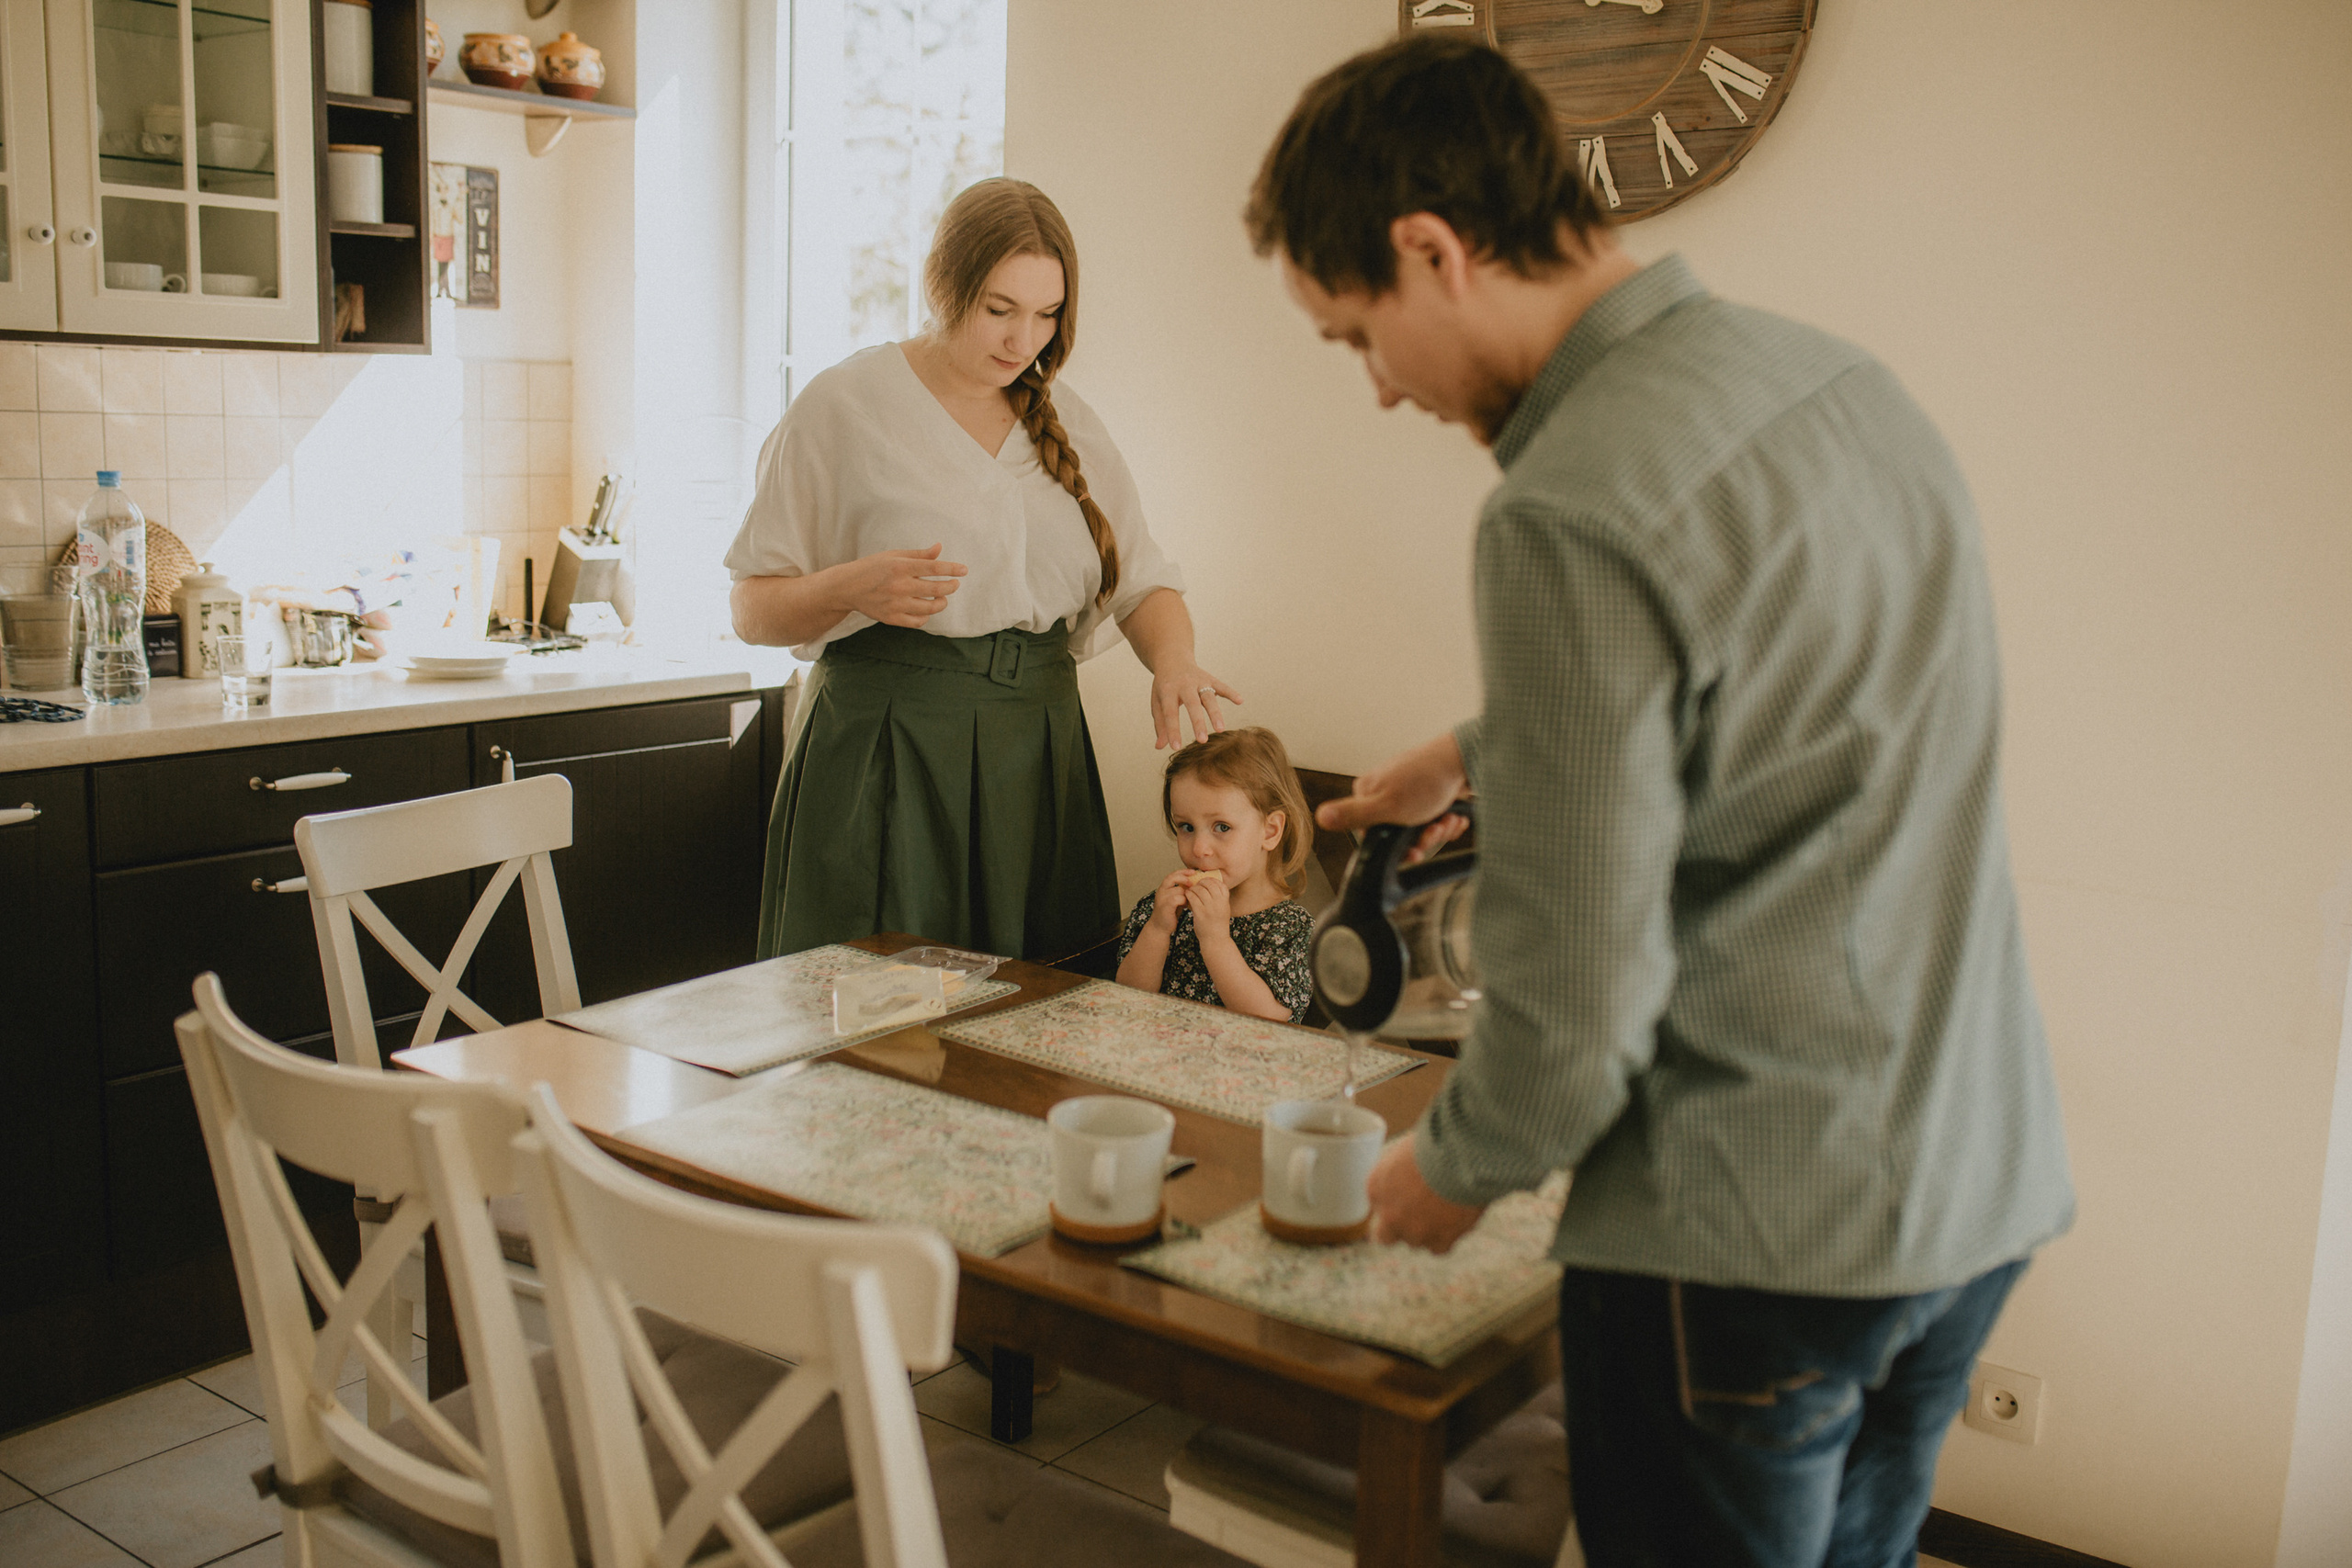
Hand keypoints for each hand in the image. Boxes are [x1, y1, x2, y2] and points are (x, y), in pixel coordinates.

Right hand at [835, 544, 967, 628]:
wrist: (847, 587)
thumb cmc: (873, 567)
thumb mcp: (894, 555)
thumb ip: (919, 555)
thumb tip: (940, 548)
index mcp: (900, 567)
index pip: (934, 568)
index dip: (952, 569)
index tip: (964, 570)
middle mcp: (899, 586)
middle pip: (936, 590)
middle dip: (951, 587)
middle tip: (954, 584)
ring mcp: (895, 604)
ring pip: (930, 608)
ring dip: (941, 603)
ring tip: (942, 598)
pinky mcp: (891, 618)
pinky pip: (918, 622)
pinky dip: (926, 617)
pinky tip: (927, 610)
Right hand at [1148, 868, 1192, 933]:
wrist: (1160, 927)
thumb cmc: (1170, 913)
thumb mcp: (1176, 899)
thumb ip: (1181, 891)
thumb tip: (1195, 884)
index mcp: (1163, 888)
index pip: (1173, 874)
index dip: (1183, 872)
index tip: (1193, 872)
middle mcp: (1161, 891)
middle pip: (1173, 878)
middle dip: (1184, 879)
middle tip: (1192, 883)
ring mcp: (1162, 898)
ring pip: (1178, 889)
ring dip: (1186, 894)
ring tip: (1188, 900)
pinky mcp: (1165, 906)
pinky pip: (1178, 898)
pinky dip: (1184, 901)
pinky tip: (1185, 905)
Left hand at [1150, 662, 1242, 750]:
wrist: (1172, 658)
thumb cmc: (1164, 686)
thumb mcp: (1157, 702)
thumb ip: (1160, 724)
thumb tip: (1159, 747)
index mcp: (1167, 690)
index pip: (1170, 713)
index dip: (1172, 730)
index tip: (1176, 747)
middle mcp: (1184, 684)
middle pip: (1192, 704)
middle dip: (1198, 723)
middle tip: (1202, 740)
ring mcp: (1199, 680)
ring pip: (1208, 697)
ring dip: (1215, 713)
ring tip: (1220, 729)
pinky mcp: (1210, 678)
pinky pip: (1221, 686)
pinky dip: (1230, 692)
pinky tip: (1240, 701)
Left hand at [1182, 870, 1231, 942]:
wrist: (1215, 940)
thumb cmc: (1218, 924)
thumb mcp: (1224, 909)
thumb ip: (1220, 898)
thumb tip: (1212, 884)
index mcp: (1226, 902)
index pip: (1220, 884)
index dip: (1212, 881)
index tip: (1205, 882)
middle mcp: (1219, 903)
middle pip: (1209, 884)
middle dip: (1201, 882)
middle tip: (1196, 885)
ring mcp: (1210, 908)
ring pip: (1199, 890)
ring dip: (1193, 888)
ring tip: (1190, 891)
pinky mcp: (1200, 913)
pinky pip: (1192, 898)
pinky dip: (1188, 894)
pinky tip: (1187, 896)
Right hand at [1316, 733, 1471, 861]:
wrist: (1464, 760)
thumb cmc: (1425, 781)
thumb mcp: (1386, 805)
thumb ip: (1352, 815)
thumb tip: (1319, 817)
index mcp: (1367, 792)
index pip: (1374, 836)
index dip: (1397, 849)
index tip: (1415, 850)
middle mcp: (1384, 790)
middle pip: (1399, 834)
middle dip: (1423, 837)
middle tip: (1436, 828)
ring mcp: (1407, 791)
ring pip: (1420, 828)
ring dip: (1439, 829)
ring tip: (1448, 819)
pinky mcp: (1428, 793)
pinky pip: (1434, 818)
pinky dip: (1447, 820)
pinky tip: (1455, 815)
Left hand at [1367, 1134, 1487, 1253]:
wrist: (1461, 1155)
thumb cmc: (1435, 1141)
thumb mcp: (1407, 1150)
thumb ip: (1401, 1172)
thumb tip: (1411, 1175)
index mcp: (1375, 1187)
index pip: (1379, 1205)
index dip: (1396, 1200)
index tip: (1412, 1192)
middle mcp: (1389, 1215)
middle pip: (1386, 1235)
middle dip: (1399, 1228)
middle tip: (1420, 1214)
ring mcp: (1413, 1232)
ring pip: (1415, 1241)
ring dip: (1428, 1230)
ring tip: (1448, 1207)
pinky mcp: (1439, 1242)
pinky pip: (1438, 1248)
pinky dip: (1447, 1237)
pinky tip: (1456, 1219)